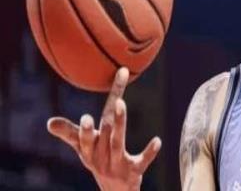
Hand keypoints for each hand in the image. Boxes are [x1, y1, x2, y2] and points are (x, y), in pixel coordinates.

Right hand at [47, 67, 161, 190]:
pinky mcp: (134, 172)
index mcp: (89, 151)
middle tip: (87, 114)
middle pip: (100, 136)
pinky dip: (149, 152)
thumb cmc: (99, 163)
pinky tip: (157, 141)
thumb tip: (48, 122)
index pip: (83, 135)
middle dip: (92, 127)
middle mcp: (101, 158)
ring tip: (120, 103)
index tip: (76, 117)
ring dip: (118, 123)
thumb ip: (70, 133)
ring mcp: (117, 165)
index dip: (82, 126)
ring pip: (117, 143)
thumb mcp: (84, 151)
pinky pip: (142, 162)